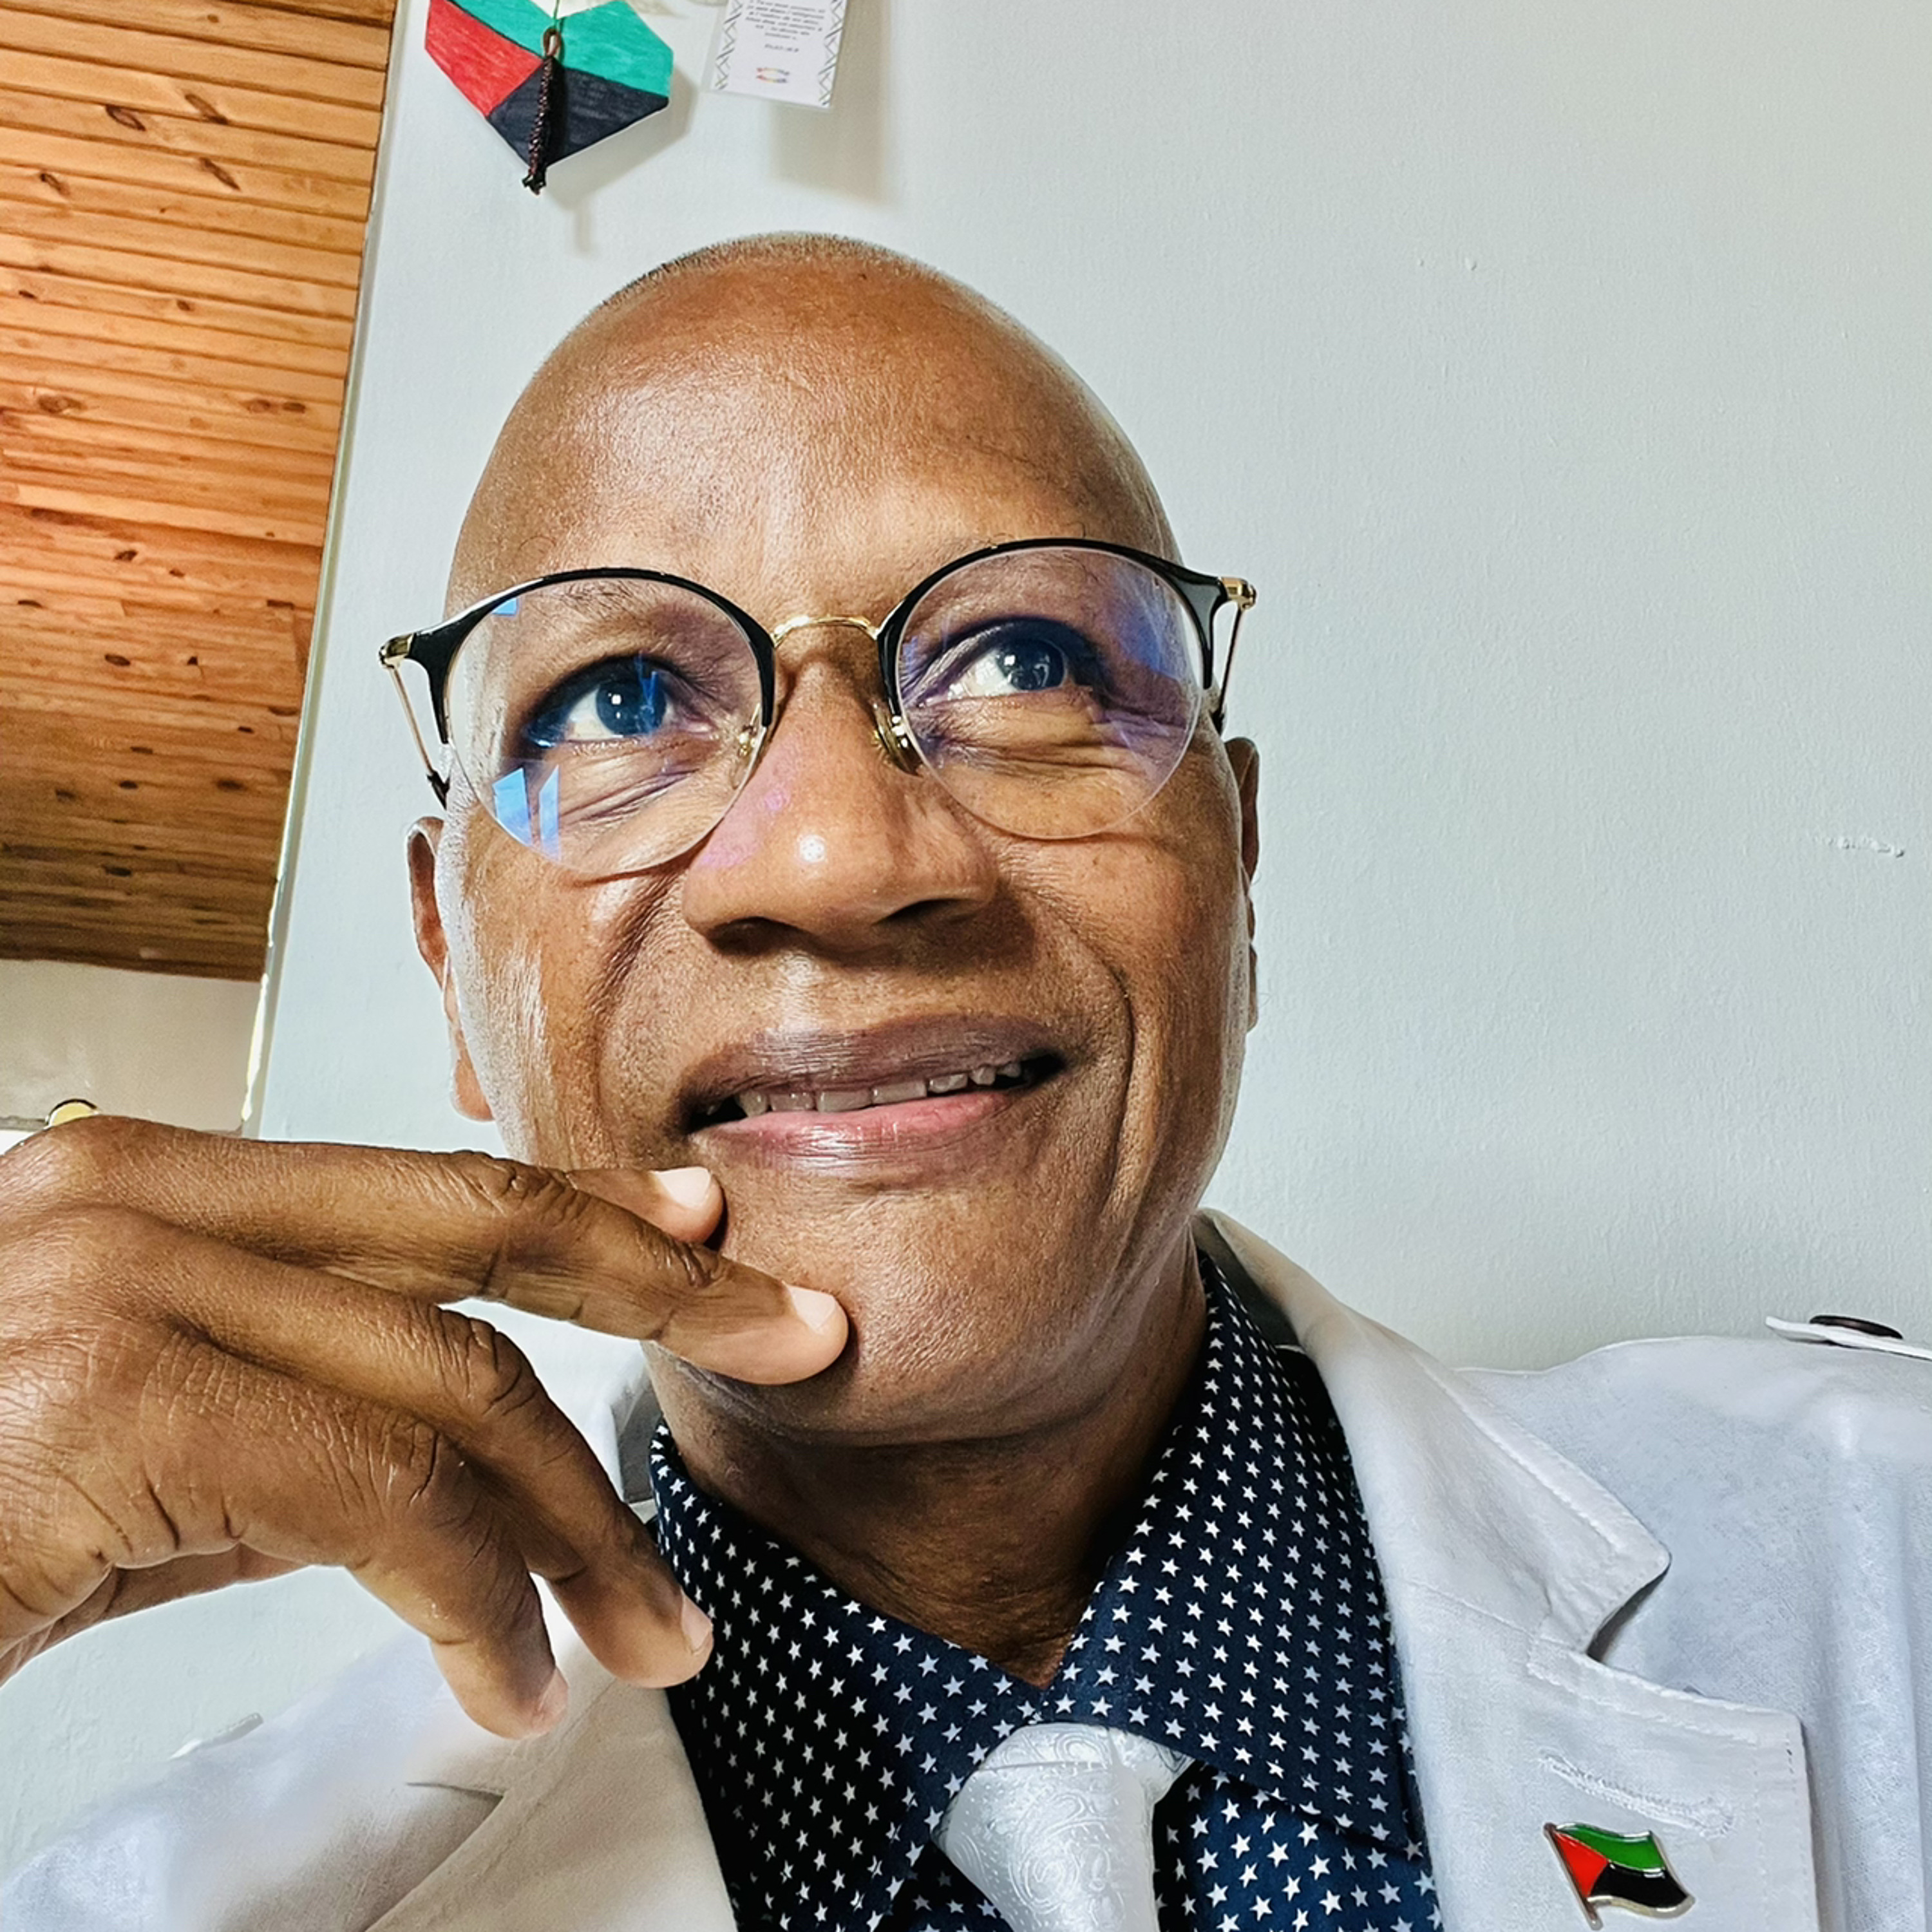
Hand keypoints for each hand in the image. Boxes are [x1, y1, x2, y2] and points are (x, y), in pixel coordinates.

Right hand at [0, 1116, 845, 1735]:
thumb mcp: (141, 1450)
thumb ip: (292, 1418)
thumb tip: (462, 1463)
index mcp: (152, 1181)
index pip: (434, 1184)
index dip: (598, 1206)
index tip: (712, 1230)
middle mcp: (135, 1194)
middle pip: (477, 1247)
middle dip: (663, 1300)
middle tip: (791, 1347)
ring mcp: (116, 1278)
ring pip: (450, 1388)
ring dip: (573, 1526)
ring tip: (641, 1629)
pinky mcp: (103, 1395)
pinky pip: (376, 1493)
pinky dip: (476, 1595)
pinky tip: (512, 1671)